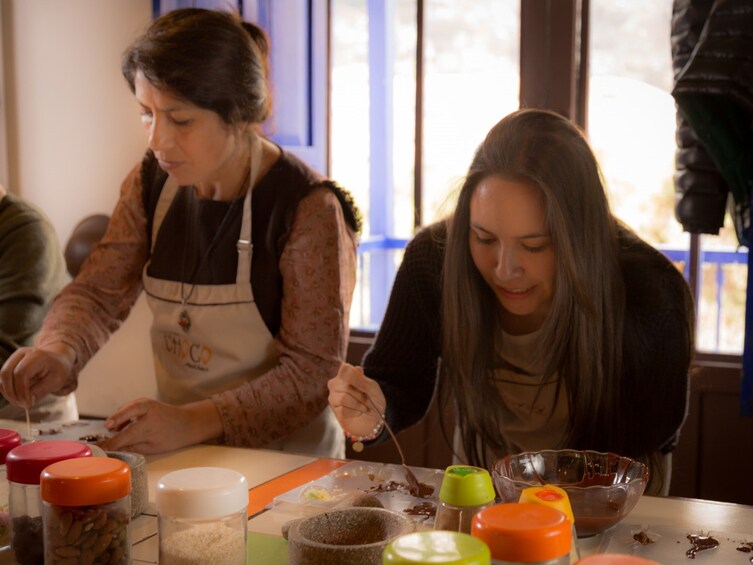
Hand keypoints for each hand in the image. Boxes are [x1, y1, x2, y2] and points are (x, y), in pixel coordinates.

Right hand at [0, 345, 74, 407]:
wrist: (57, 360)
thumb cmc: (58, 370)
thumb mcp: (56, 381)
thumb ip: (40, 391)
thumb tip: (26, 402)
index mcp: (37, 355)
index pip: (21, 373)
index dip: (21, 391)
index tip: (27, 404)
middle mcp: (22, 353)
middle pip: (6, 374)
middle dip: (12, 393)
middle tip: (23, 405)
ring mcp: (13, 358)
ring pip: (2, 378)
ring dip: (9, 393)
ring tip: (22, 402)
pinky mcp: (9, 365)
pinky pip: (2, 380)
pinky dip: (7, 391)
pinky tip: (19, 397)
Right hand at [99, 398, 222, 453]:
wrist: (188, 422)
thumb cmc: (173, 438)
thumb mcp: (153, 448)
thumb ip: (133, 447)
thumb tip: (115, 450)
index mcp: (148, 425)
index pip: (124, 436)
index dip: (110, 443)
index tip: (99, 449)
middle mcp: (146, 411)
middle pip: (122, 417)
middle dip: (110, 426)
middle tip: (99, 435)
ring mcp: (145, 403)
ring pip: (125, 409)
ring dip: (116, 419)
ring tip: (110, 430)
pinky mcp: (145, 401)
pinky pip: (129, 407)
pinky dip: (122, 414)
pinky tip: (120, 424)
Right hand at [327, 363, 385, 438]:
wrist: (373, 419)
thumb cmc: (373, 401)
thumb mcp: (373, 389)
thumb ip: (364, 380)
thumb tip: (357, 368)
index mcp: (347, 374)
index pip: (345, 368)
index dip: (357, 378)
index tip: (366, 387)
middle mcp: (337, 383)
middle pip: (346, 386)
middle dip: (361, 396)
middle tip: (369, 402)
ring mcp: (333, 396)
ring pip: (343, 398)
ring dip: (358, 405)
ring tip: (364, 408)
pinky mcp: (334, 409)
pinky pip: (342, 410)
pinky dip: (355, 412)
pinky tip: (358, 413)